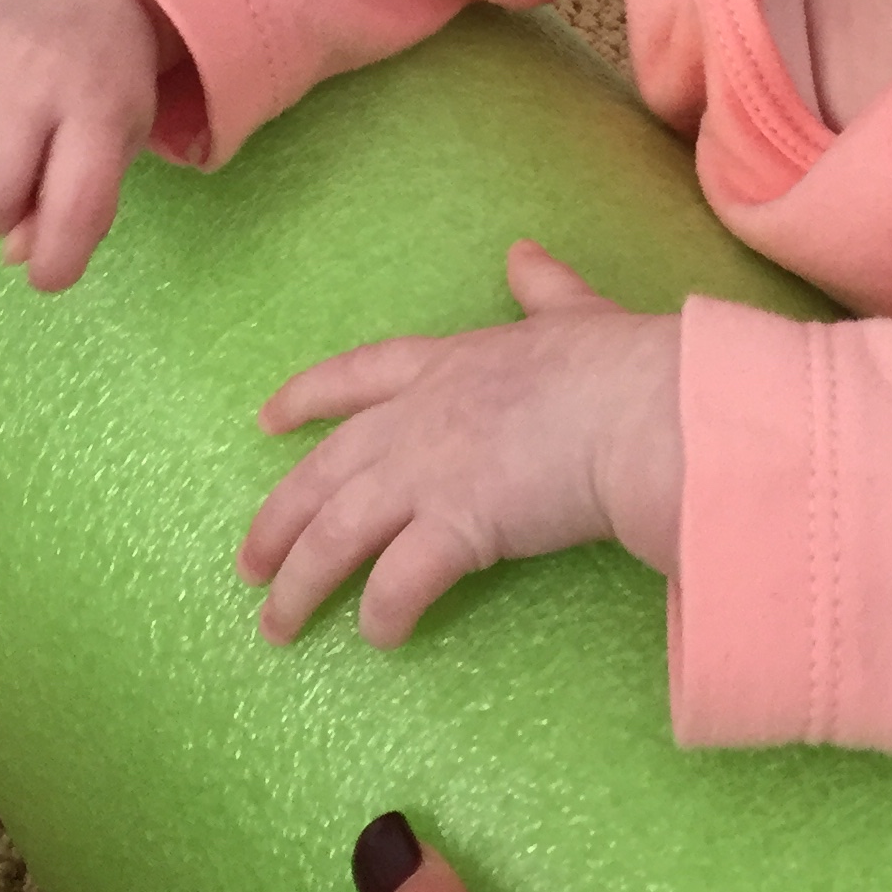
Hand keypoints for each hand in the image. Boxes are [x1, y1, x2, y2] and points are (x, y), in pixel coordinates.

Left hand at [240, 242, 682, 643]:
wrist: (645, 409)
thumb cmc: (623, 363)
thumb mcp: (576, 314)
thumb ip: (544, 289)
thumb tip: (523, 253)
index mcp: (450, 364)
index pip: (357, 376)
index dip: (308, 397)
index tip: (267, 421)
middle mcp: (420, 419)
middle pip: (324, 472)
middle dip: (278, 520)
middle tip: (247, 565)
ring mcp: (430, 472)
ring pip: (337, 534)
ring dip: (301, 584)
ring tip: (277, 626)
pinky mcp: (455, 527)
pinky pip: (398, 583)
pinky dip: (381, 613)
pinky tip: (378, 638)